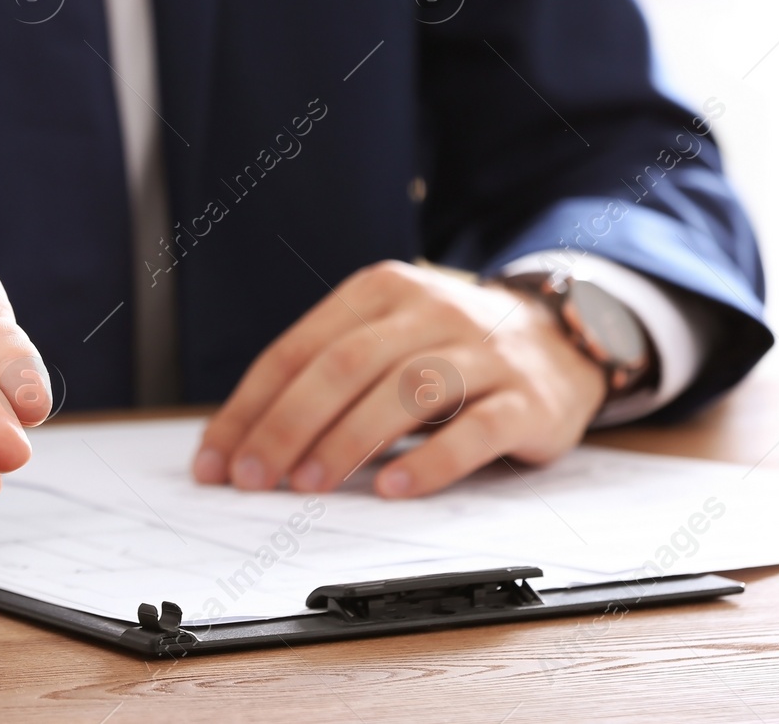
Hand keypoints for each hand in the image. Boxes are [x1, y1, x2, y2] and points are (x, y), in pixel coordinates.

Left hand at [192, 260, 606, 498]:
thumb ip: (328, 372)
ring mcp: (482, 352)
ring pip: (405, 391)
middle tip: (252, 478)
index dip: (251, 407)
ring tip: (308, 484)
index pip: (298, 349)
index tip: (216, 459)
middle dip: (287, 425)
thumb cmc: (452, 348)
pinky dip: (431, 460)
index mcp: (382, 290)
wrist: (562, 340)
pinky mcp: (526, 398)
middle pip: (344, 366)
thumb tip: (246, 442)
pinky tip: (394, 488)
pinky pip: (475, 429)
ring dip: (347, 441)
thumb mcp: (389, 335)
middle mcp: (431, 310)